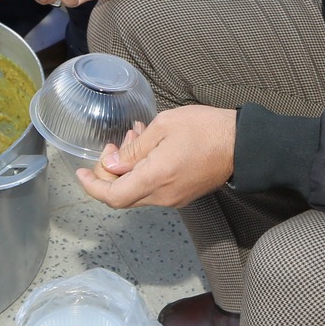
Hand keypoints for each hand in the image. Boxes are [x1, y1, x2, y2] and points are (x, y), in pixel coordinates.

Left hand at [77, 106, 236, 208]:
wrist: (244, 144)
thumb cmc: (205, 129)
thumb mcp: (163, 127)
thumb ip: (133, 150)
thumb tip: (110, 165)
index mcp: (155, 179)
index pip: (113, 196)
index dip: (92, 187)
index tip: (79, 172)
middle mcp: (163, 196)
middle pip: (123, 196)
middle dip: (109, 172)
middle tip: (115, 144)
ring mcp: (175, 198)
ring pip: (138, 190)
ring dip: (128, 168)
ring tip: (135, 136)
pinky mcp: (184, 194)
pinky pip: (154, 188)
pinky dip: (143, 171)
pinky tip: (150, 147)